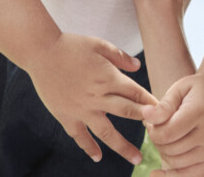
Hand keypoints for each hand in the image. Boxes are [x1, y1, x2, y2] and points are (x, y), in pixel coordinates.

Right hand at [24, 32, 156, 164]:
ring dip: (123, 146)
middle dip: (146, 124)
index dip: (151, 103)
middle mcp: (98, 96)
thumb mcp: (99, 44)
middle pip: (128, 113)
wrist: (41, 51)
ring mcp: (82, 109)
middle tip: (161, 136)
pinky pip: (80, 135)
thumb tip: (138, 67)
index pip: (136, 93)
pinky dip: (88, 147)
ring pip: (107, 132)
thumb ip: (120, 57)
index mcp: (109, 78)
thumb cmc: (71, 45)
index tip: (162, 112)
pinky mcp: (66, 115)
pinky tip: (97, 157)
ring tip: (136, 159)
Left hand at [142, 73, 203, 176]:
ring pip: (176, 163)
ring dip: (164, 152)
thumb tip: (145, 115)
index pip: (167, 133)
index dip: (152, 130)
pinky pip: (188, 175)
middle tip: (157, 128)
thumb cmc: (196, 91)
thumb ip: (163, 105)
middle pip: (170, 149)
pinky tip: (155, 174)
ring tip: (165, 137)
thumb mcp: (179, 89)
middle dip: (157, 140)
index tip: (150, 120)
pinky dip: (171, 176)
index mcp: (203, 112)